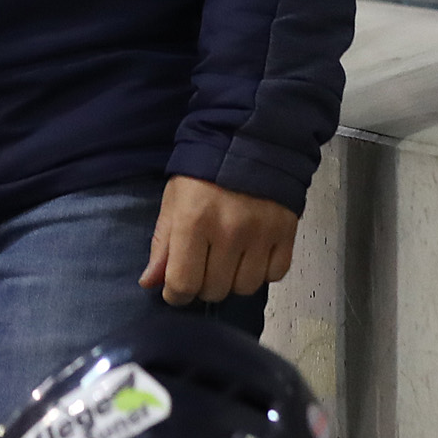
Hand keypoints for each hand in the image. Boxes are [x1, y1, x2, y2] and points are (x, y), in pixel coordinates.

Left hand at [139, 175, 298, 305]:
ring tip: (228, 259)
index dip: (176, 294)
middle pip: (215, 290)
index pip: (183, 283)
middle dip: (203, 285)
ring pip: (245, 288)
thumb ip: (162, 244)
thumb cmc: (203, 173)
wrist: (249, 142)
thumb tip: (151, 282)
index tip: (175, 290)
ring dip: (233, 280)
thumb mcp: (173, 201)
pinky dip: (262, 271)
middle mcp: (229, 231)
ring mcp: (261, 234)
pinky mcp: (286, 233)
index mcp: (193, 221)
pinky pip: (275, 275)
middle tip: (202, 267)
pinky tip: (252, 253)